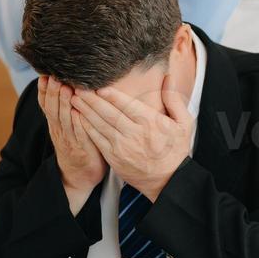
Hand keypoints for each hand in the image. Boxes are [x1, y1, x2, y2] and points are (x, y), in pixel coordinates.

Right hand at [38, 75, 105, 212]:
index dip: (43, 90)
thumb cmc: (76, 147)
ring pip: (64, 119)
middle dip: (52, 91)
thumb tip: (65, 86)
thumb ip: (64, 109)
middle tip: (53, 76)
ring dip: (63, 103)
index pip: (45, 104)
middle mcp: (59, 130)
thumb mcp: (66, 127)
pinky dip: (77, 122)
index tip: (43, 74)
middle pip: (53, 108)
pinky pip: (79, 133)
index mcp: (55, 124)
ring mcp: (69, 140)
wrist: (79, 177)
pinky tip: (78, 111)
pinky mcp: (81, 148)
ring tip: (65, 87)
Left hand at [71, 80, 192, 201]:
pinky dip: (86, 128)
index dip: (111, 95)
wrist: (167, 180)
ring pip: (100, 125)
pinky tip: (78, 118)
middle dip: (92, 100)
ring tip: (74, 99)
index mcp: (150, 122)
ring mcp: (122, 147)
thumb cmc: (175, 149)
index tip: (99, 86)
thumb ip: (174, 99)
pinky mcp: (114, 157)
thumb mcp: (184, 123)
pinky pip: (97, 140)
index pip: (127, 105)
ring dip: (85, 111)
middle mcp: (134, 134)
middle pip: (109, 113)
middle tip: (79, 88)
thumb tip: (168, 77)